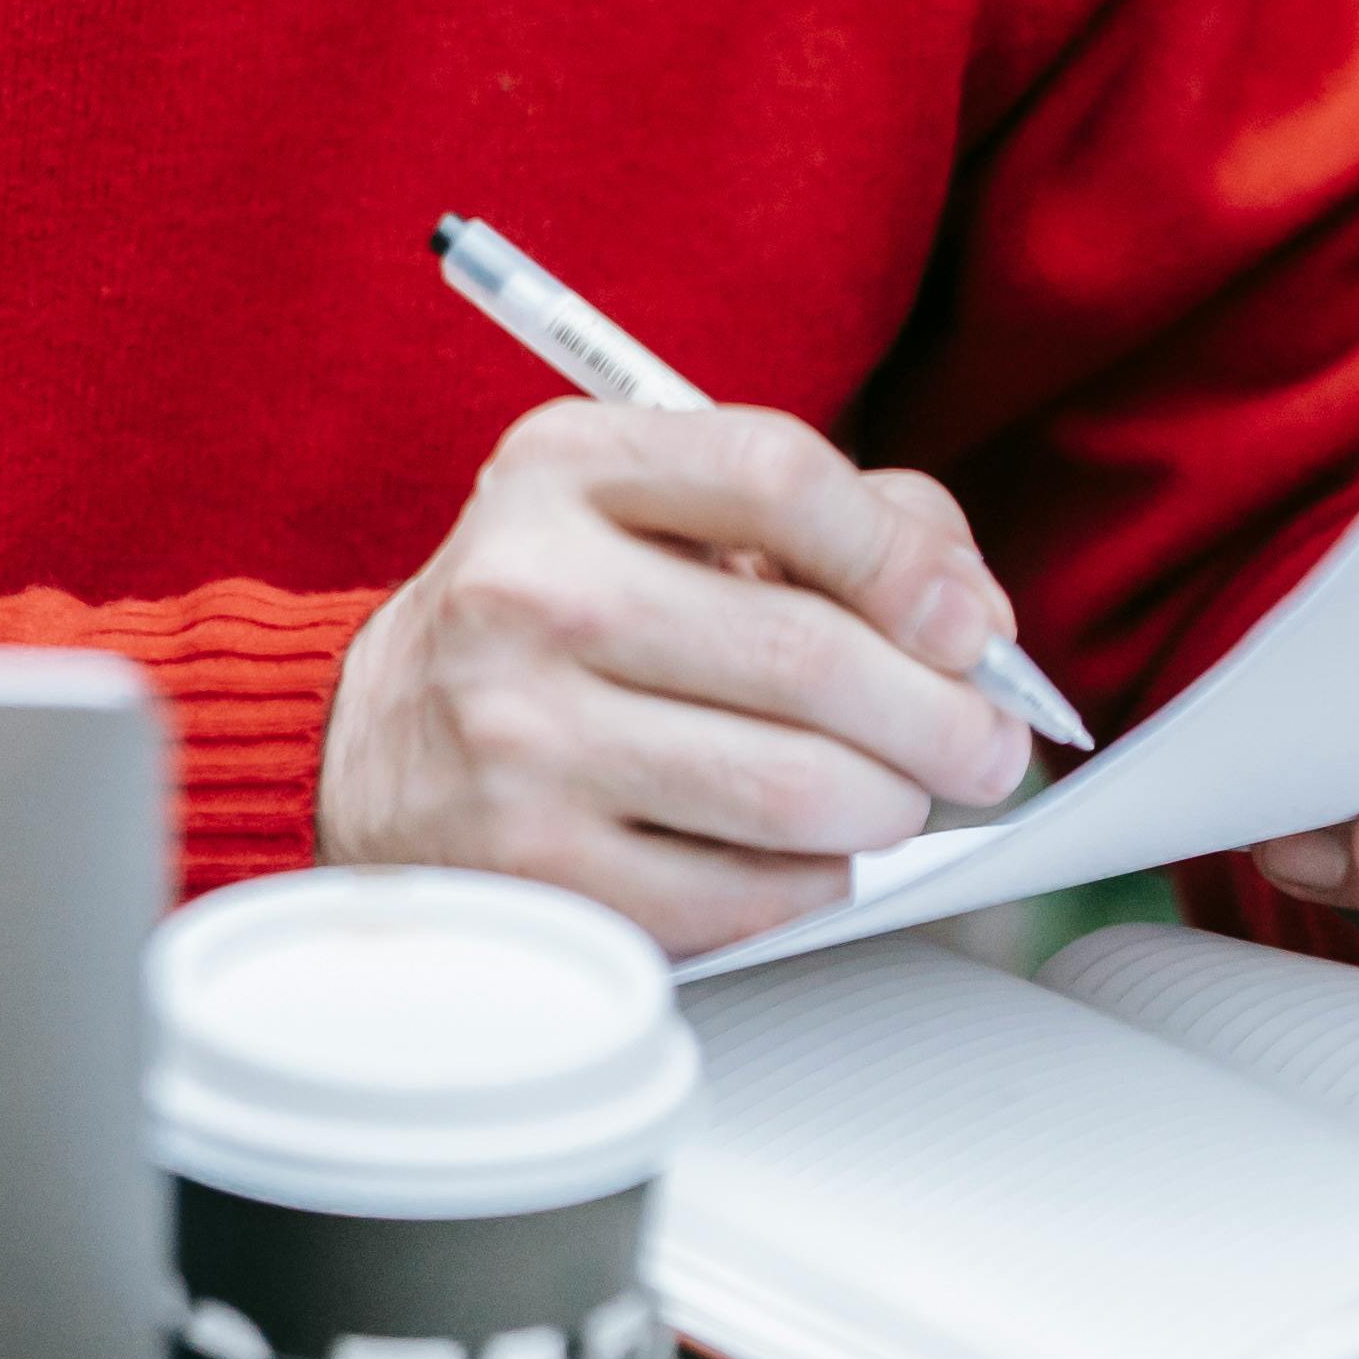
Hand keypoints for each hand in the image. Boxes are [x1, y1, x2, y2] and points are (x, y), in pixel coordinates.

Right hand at [317, 399, 1032, 952]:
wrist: (375, 746)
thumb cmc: (561, 622)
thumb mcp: (652, 515)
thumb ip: (831, 524)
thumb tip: (975, 619)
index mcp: (566, 466)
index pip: (775, 473)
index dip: (904, 556)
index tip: (965, 625)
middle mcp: (529, 586)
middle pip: (809, 652)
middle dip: (944, 718)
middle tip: (984, 747)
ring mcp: (519, 731)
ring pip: (797, 787)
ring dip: (889, 805)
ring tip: (890, 797)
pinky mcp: (535, 866)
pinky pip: (749, 893)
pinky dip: (812, 881)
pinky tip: (794, 852)